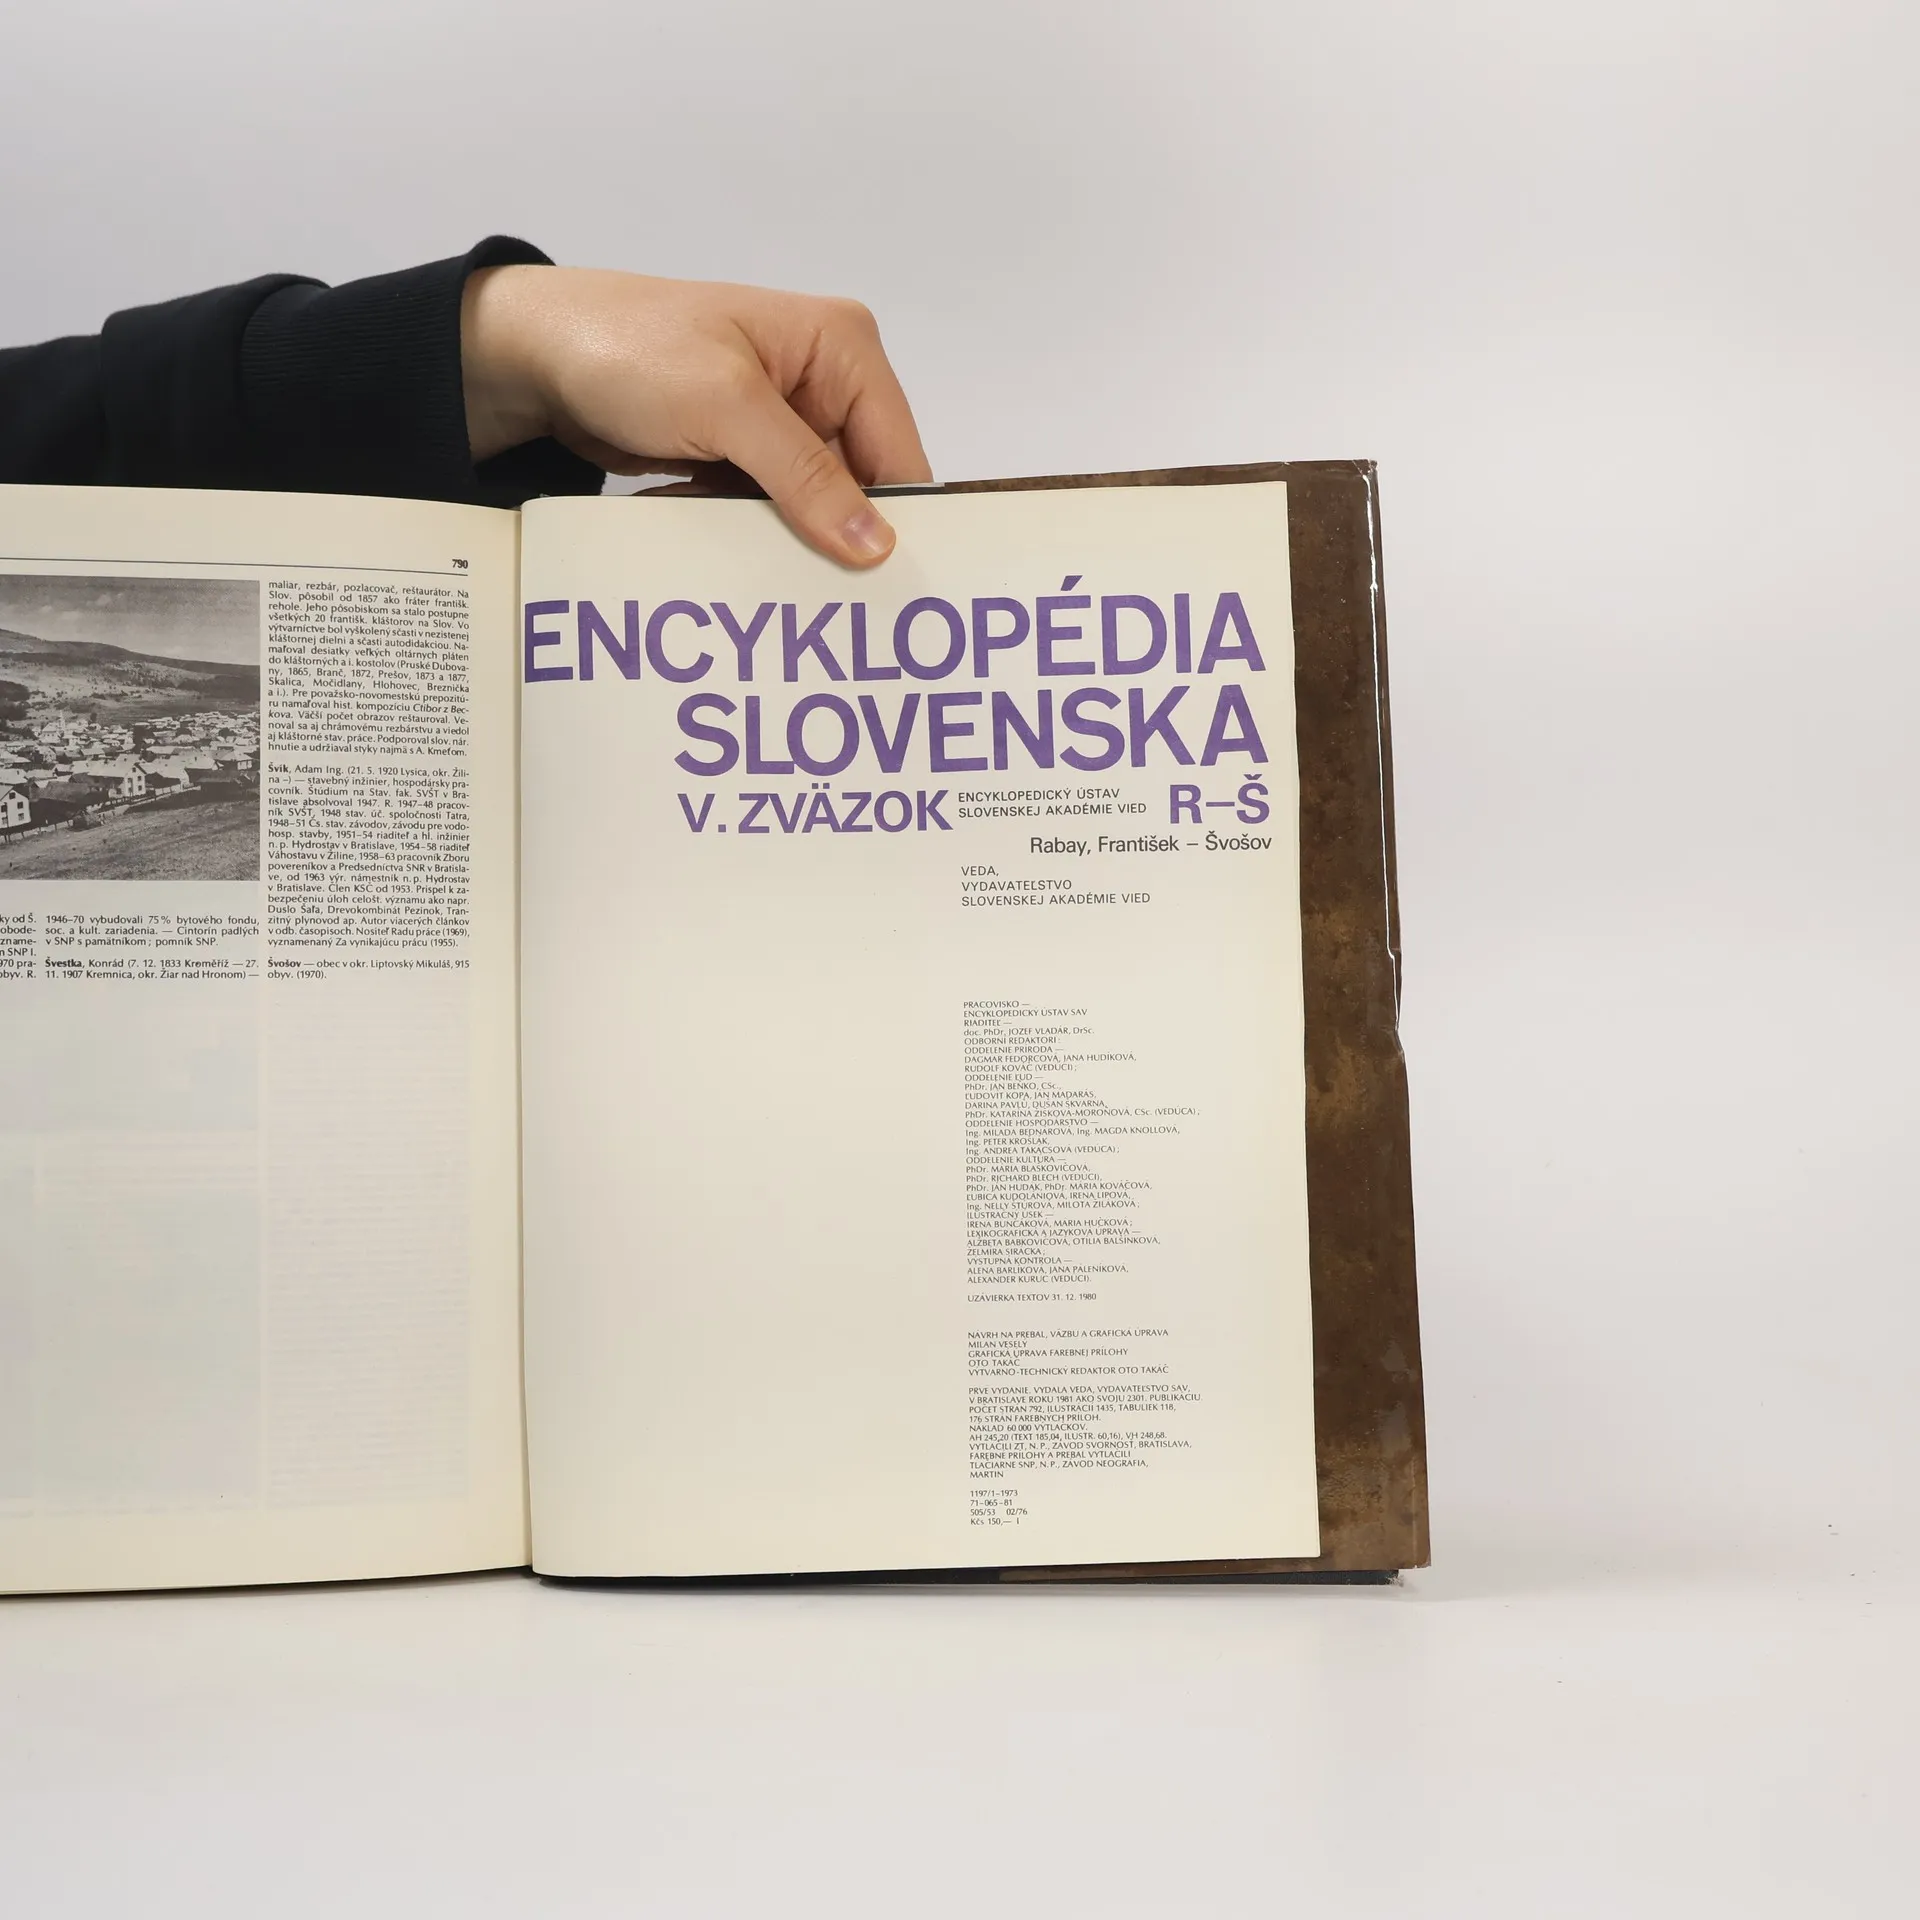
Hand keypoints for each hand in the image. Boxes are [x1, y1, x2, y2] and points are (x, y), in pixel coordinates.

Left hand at [460, 265, 930, 566]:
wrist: (534, 354)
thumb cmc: (629, 350)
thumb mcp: (724, 406)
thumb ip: (803, 475)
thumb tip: (875, 545)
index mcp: (843, 349)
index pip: (899, 455)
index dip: (895, 526)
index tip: (882, 598)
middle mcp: (825, 383)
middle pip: (863, 488)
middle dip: (840, 542)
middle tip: (829, 611)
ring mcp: (785, 422)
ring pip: (816, 509)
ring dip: (789, 544)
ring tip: (776, 591)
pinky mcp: (746, 453)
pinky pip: (772, 512)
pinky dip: (751, 535)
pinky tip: (731, 556)